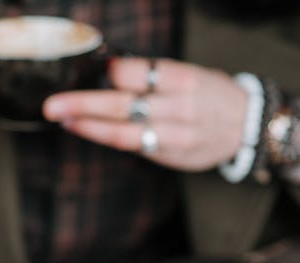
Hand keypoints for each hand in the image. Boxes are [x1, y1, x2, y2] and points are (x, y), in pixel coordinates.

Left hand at [43, 57, 247, 171]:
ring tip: (63, 119)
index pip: (141, 73)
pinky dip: (106, 138)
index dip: (114, 72)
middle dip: (83, 104)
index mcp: (184, 79)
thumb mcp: (190, 74)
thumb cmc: (211, 94)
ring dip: (88, 126)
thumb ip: (154, 75)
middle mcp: (179, 108)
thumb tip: (109, 71)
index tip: (97, 69)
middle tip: (53, 105)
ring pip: (124, 132)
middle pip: (123, 104)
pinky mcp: (171, 155)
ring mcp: (175, 135)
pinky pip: (134, 146)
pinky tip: (86, 130)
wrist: (246, 126)